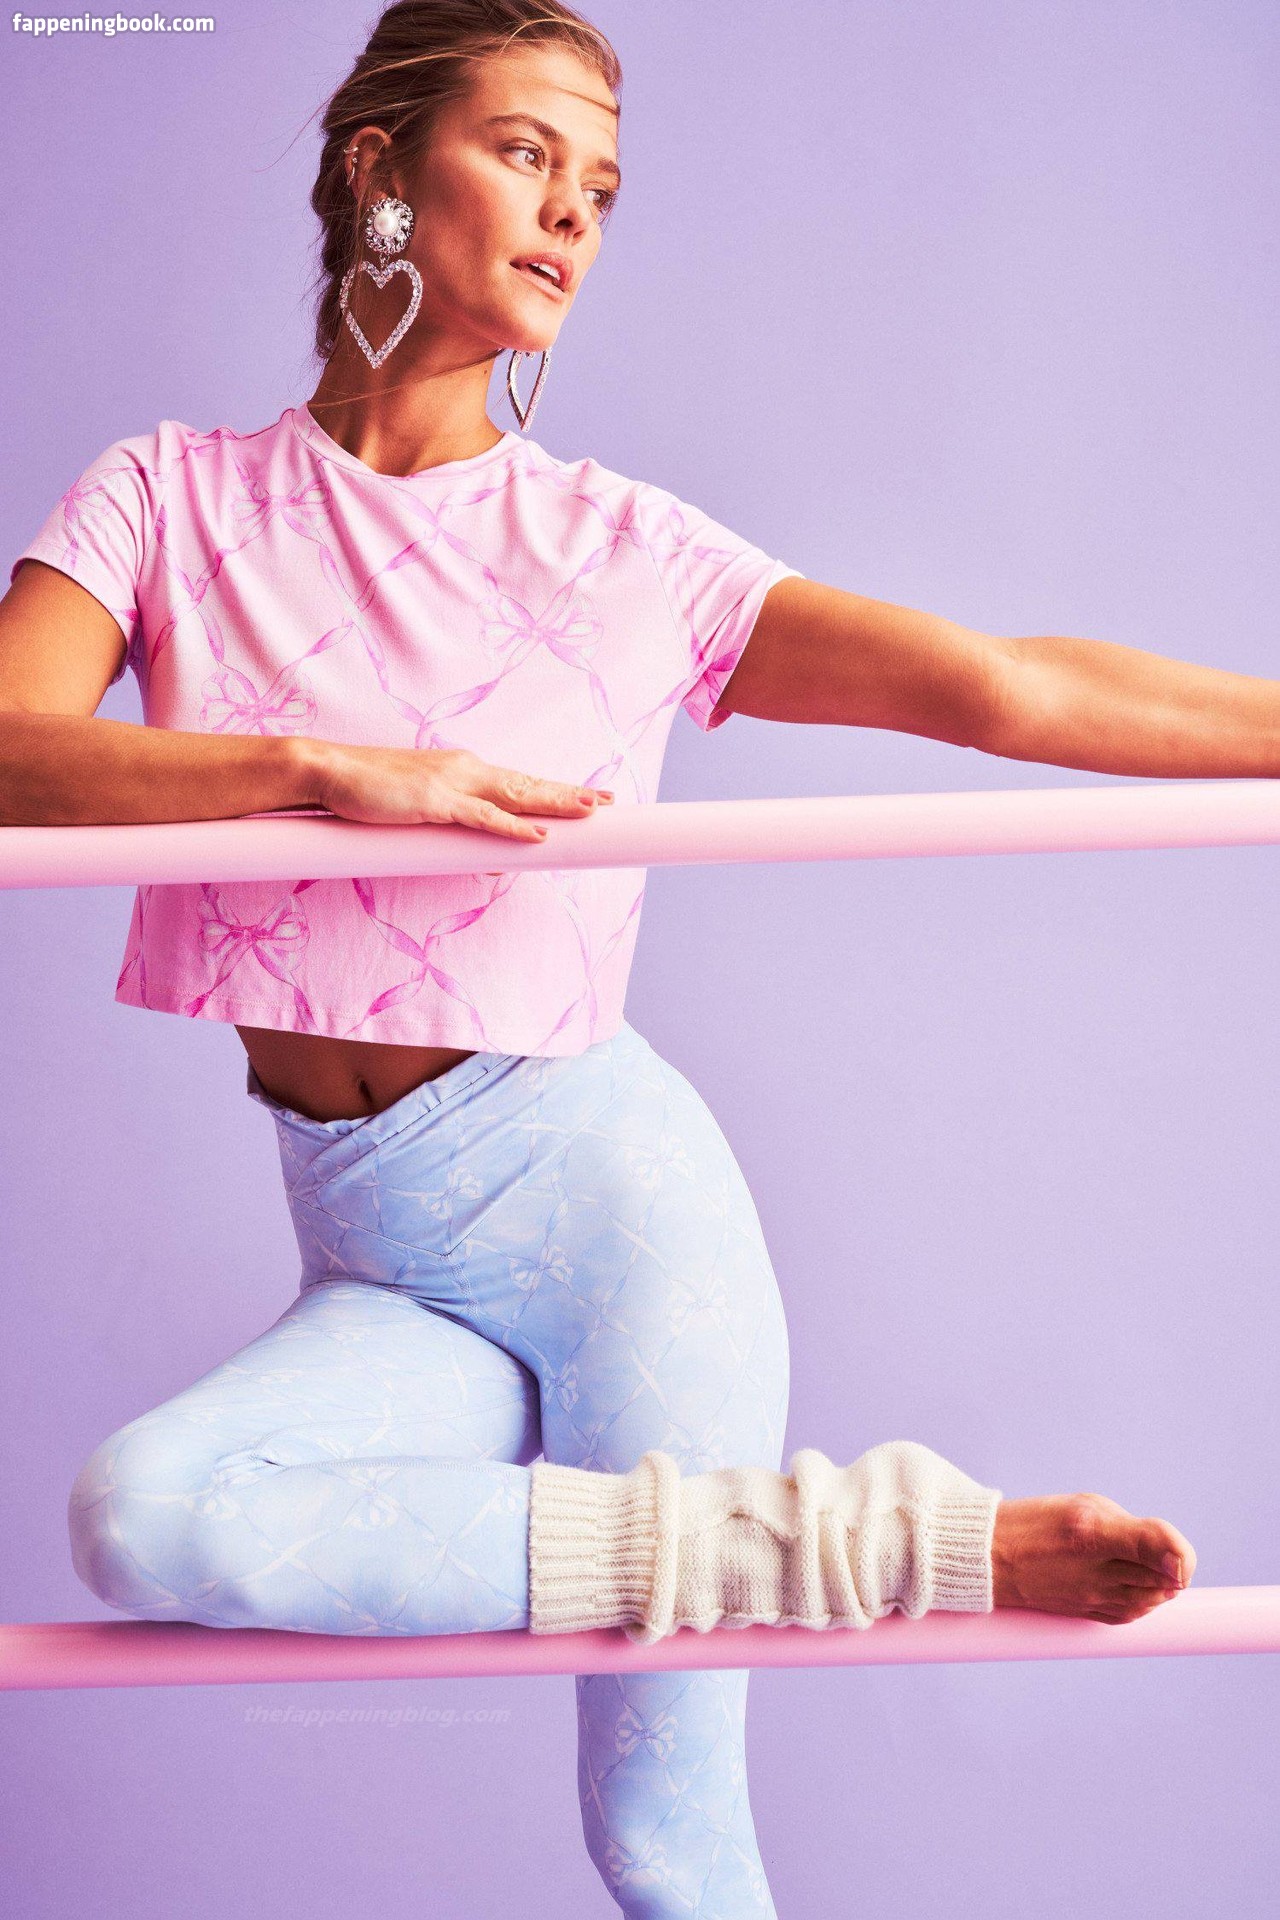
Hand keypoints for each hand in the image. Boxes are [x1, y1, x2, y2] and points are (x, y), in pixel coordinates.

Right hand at [310, 742, 613, 872]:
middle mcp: (465, 770)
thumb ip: (453, 831)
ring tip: (591, 811)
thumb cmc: (368, 792)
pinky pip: (481, 818)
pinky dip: (511, 826)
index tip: (589, 795)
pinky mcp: (434, 803)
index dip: (554, 790)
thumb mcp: (419, 811)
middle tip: (608, 802)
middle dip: (570, 794)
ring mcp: (451, 784)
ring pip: (515, 796)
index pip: (518, 781)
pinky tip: (537, 833)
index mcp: (462, 770)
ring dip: (554, 803)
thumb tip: (487, 862)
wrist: (329, 771)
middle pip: (527, 784)